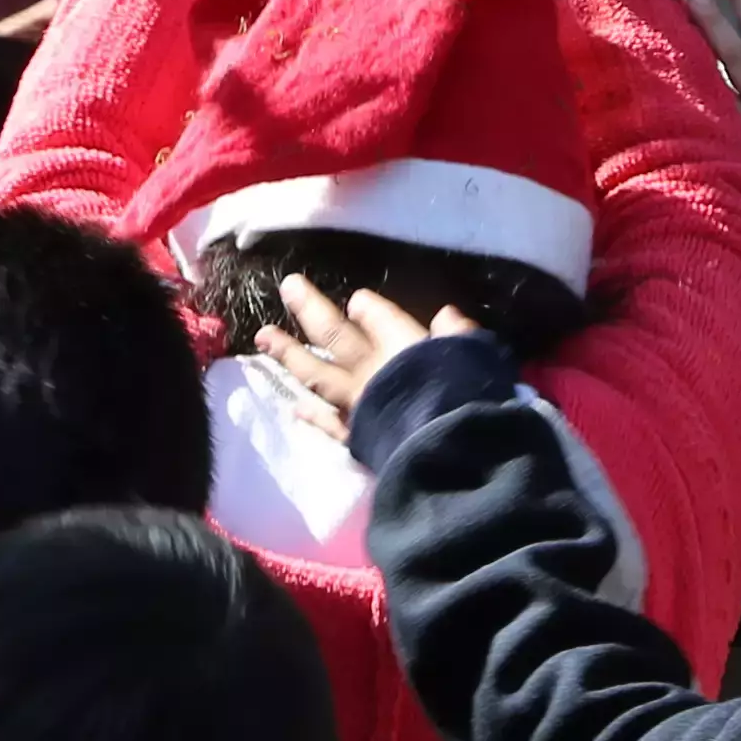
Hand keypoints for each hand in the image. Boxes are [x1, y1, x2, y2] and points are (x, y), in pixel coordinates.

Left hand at [249, 275, 472, 440]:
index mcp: (401, 343)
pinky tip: (295, 408)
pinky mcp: (352, 436)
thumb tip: (447, 317)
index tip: (357, 300)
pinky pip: (326, 422)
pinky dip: (311, 414)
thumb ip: (459, 336)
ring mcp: (356, 402)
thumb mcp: (475, 358)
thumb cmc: (467, 398)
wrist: (446, 452)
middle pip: (333, 334)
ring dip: (289, 354)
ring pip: (315, 373)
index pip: (376, 315)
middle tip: (288, 287)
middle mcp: (370, 367)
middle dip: (310, 308)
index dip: (365, 306)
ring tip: (264, 336)